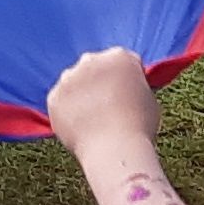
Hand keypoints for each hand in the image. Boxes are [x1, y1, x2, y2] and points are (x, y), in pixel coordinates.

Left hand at [42, 46, 160, 163]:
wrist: (114, 148)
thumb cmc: (139, 127)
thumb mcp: (149, 100)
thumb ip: (135, 87)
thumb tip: (127, 90)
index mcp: (120, 56)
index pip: (123, 62)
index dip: (128, 80)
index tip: (129, 96)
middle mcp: (91, 60)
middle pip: (95, 66)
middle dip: (101, 81)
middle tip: (108, 106)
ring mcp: (69, 77)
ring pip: (75, 82)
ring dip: (81, 93)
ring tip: (93, 119)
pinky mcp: (54, 96)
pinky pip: (61, 101)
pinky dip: (67, 111)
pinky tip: (80, 126)